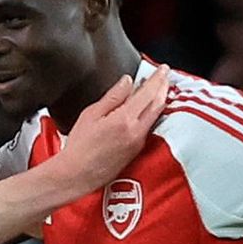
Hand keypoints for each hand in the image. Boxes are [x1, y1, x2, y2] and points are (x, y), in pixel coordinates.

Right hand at [56, 66, 168, 193]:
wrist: (77, 175)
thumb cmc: (79, 146)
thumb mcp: (91, 114)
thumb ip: (112, 97)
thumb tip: (127, 81)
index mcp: (124, 120)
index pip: (148, 93)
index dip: (158, 78)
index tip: (162, 69)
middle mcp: (136, 131)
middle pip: (158, 104)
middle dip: (164, 87)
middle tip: (164, 75)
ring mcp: (139, 142)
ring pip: (156, 116)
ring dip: (160, 100)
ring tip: (160, 88)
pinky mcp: (137, 150)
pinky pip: (150, 126)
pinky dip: (153, 113)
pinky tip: (149, 108)